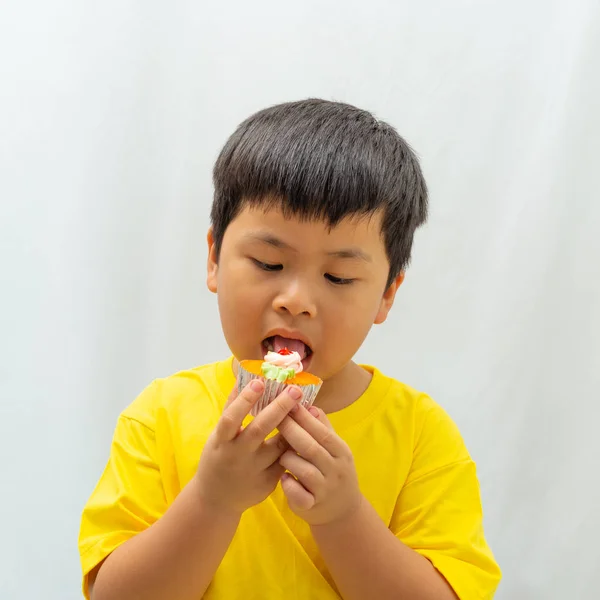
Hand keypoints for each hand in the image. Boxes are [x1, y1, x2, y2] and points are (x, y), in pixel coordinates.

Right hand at [194, 380, 302, 515]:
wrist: (217, 499)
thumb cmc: (219, 457)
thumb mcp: (218, 435)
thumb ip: (230, 410)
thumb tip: (243, 379)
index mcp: (222, 442)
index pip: (232, 417)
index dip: (245, 400)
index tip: (260, 382)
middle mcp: (238, 455)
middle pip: (260, 429)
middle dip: (279, 408)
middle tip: (295, 390)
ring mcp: (254, 470)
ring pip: (279, 446)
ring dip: (294, 426)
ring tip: (306, 406)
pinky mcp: (268, 482)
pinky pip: (286, 460)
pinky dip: (296, 444)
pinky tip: (308, 430)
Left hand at [278, 405, 362, 525]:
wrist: (343, 511)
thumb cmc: (333, 471)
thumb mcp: (335, 450)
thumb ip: (323, 428)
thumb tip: (311, 406)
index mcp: (341, 452)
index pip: (321, 431)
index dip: (304, 417)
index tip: (288, 401)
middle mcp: (335, 470)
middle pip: (310, 447)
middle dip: (291, 431)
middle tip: (274, 418)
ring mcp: (324, 489)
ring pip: (303, 470)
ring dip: (288, 458)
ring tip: (279, 454)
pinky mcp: (312, 506)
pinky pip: (298, 494)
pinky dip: (288, 485)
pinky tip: (283, 478)